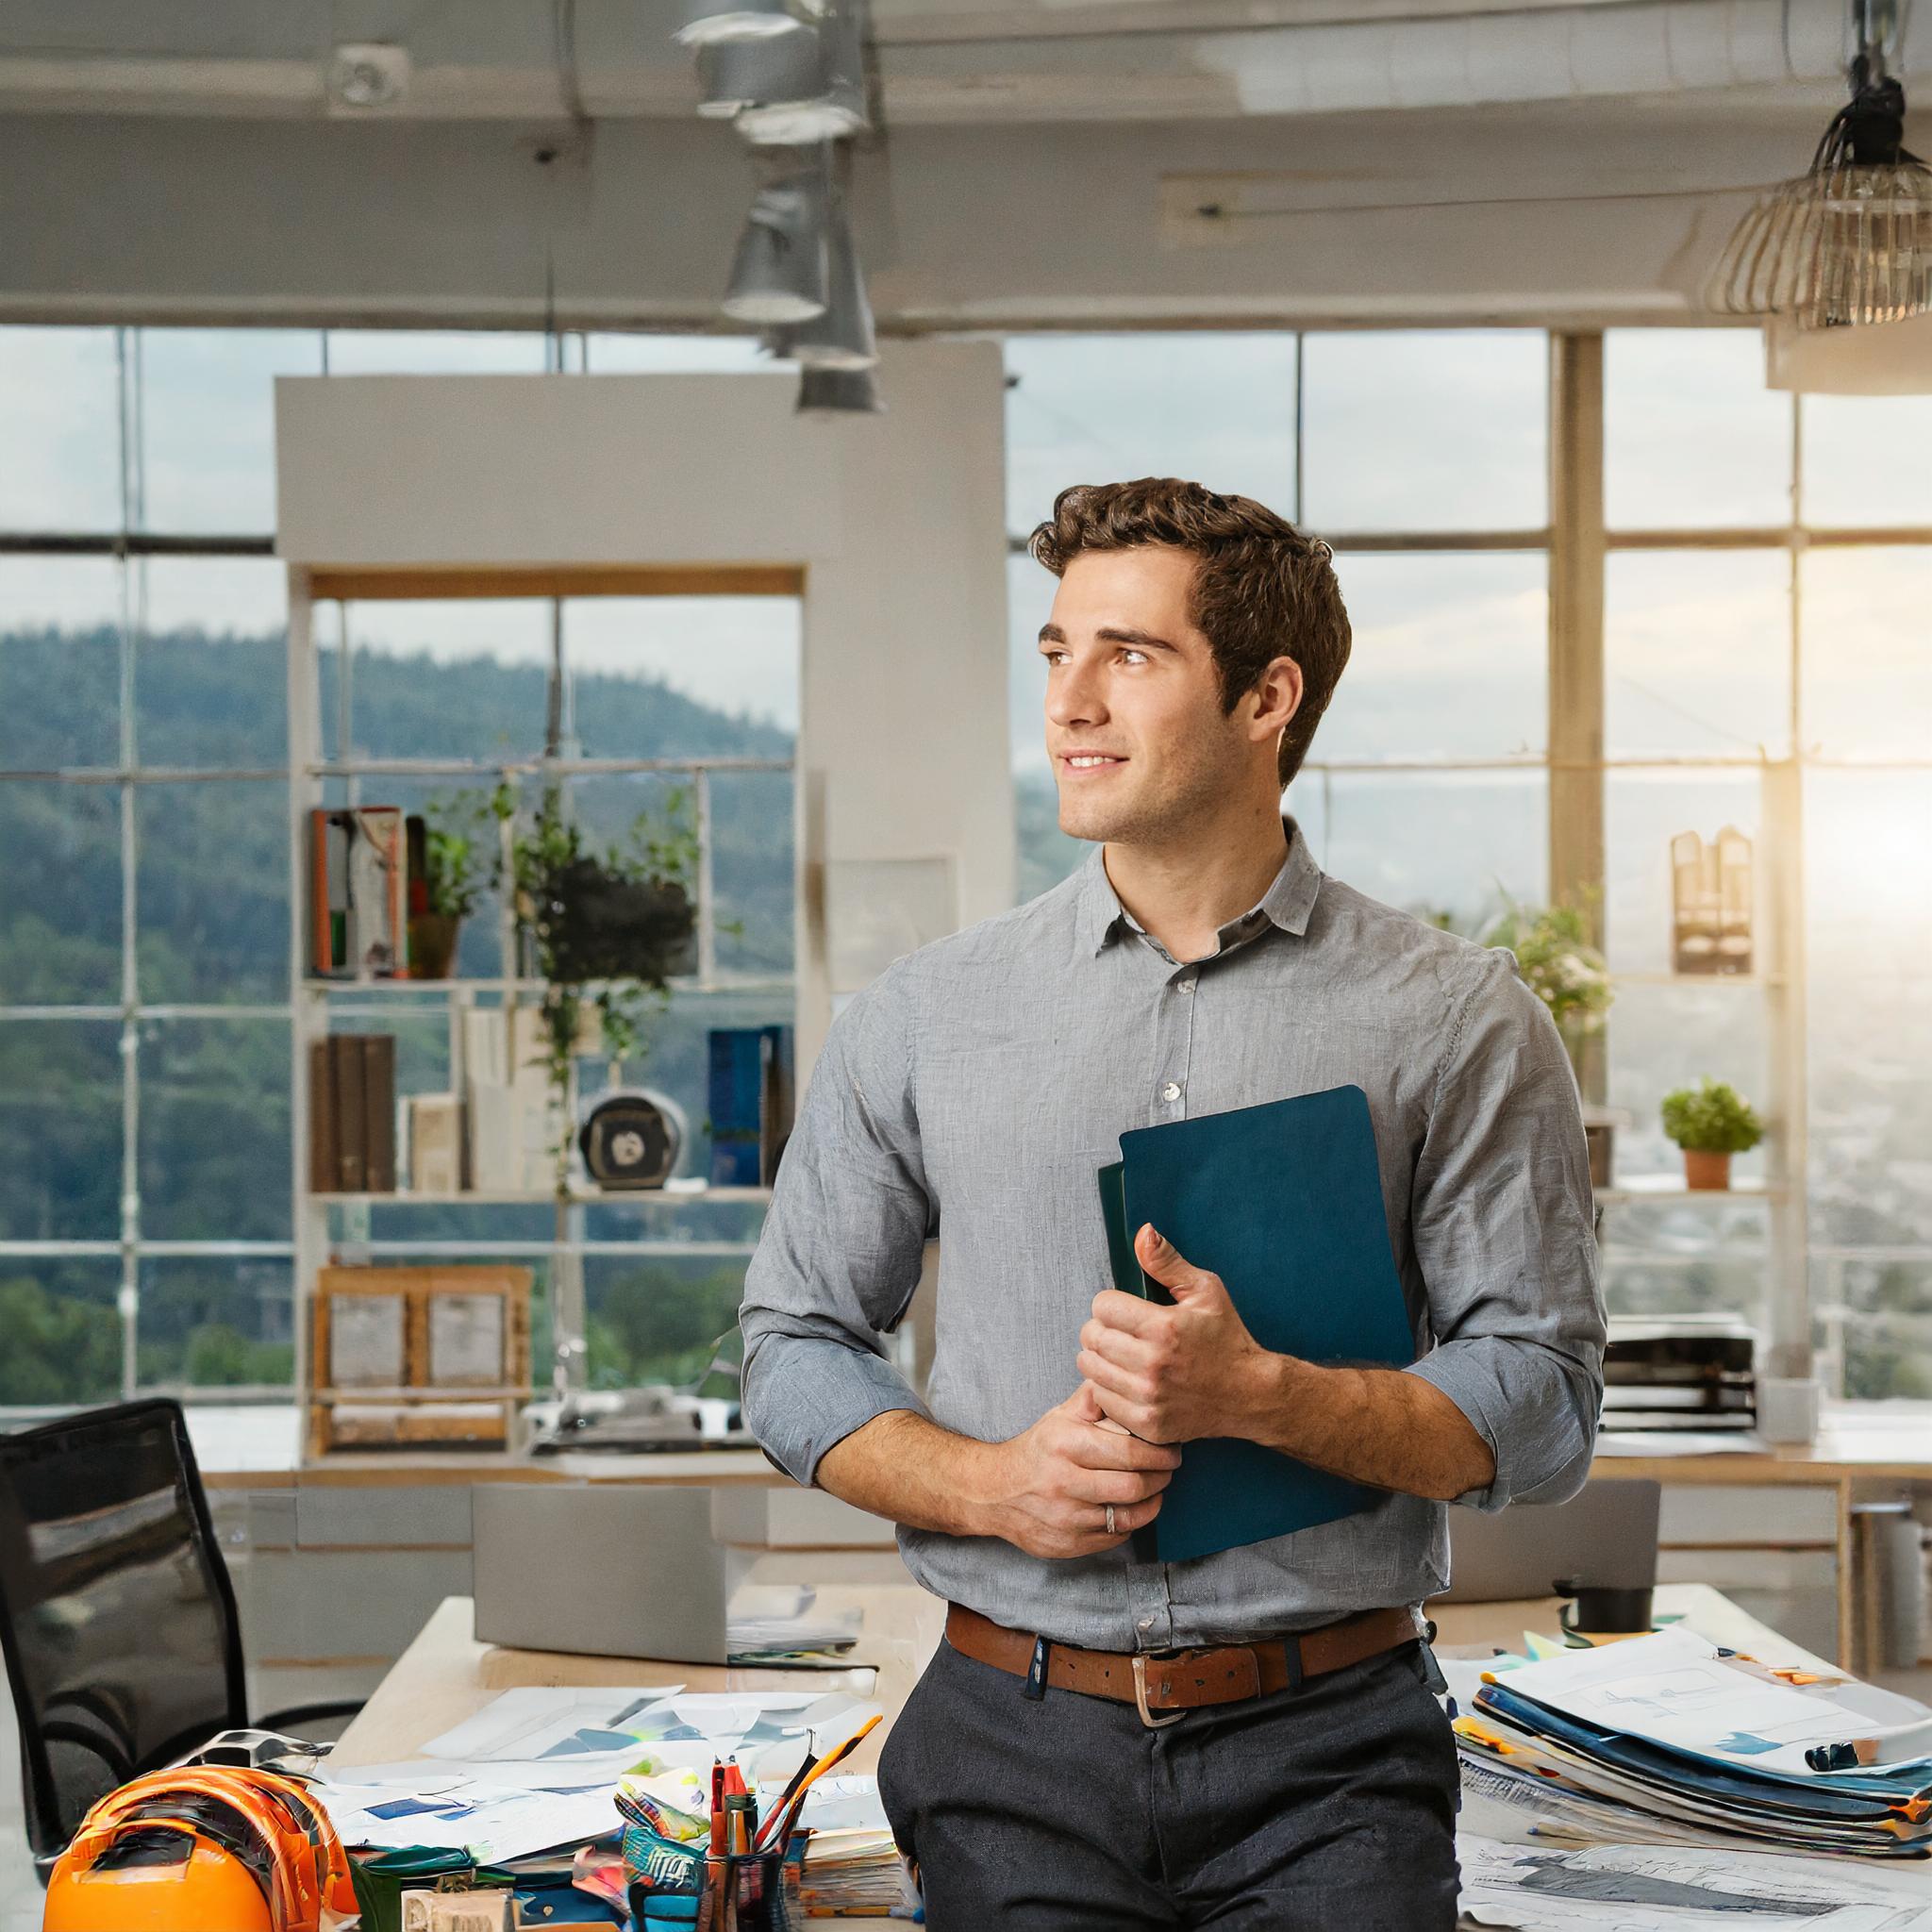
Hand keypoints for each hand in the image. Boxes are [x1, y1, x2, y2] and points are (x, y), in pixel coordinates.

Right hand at [967, 1382, 1179, 1559]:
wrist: (993, 1491)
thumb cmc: (1037, 1450)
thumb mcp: (1060, 1416)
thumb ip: (1093, 1398)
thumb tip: (1121, 1376)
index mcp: (1066, 1444)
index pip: (1129, 1451)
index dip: (1160, 1452)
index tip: (1173, 1448)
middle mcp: (1064, 1483)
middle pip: (1133, 1486)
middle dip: (1162, 1477)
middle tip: (1170, 1467)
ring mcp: (1066, 1518)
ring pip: (1129, 1516)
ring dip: (1152, 1501)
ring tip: (1157, 1487)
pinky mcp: (1068, 1544)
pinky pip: (1116, 1536)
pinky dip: (1132, 1522)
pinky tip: (1134, 1507)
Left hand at [1078, 1224, 1275, 1444]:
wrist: (1249, 1394)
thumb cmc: (1227, 1339)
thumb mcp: (1205, 1291)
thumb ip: (1168, 1262)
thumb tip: (1142, 1233)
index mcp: (1164, 1328)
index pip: (1102, 1306)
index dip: (1111, 1303)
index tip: (1124, 1309)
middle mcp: (1152, 1364)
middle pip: (1091, 1336)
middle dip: (1102, 1328)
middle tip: (1121, 1332)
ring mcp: (1148, 1398)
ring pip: (1090, 1368)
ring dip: (1100, 1358)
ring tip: (1122, 1354)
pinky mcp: (1146, 1424)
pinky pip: (1101, 1399)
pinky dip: (1108, 1388)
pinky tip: (1128, 1380)